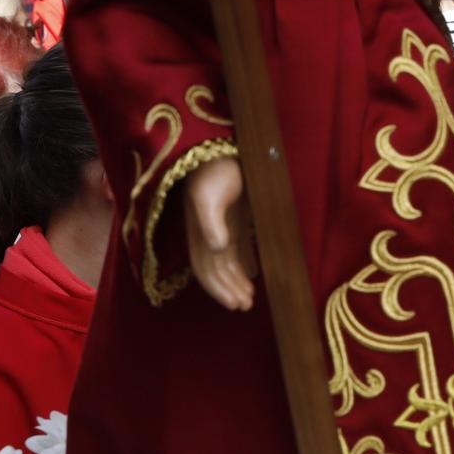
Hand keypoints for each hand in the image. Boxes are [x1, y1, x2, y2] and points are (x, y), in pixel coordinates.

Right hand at [184, 156, 255, 311]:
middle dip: (229, 289)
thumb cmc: (213, 170)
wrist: (221, 147)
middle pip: (217, 270)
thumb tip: (217, 248)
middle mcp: (208, 234)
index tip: (235, 305)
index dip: (219, 289)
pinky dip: (245, 261)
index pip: (206, 269)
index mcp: (200, 234)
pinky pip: (238, 246)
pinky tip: (254, 272)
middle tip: (246, 306)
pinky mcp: (235, 217)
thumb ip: (211, 222)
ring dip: (237, 280)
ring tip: (250, 298)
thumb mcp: (209, 195)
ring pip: (227, 261)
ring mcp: (222, 225)